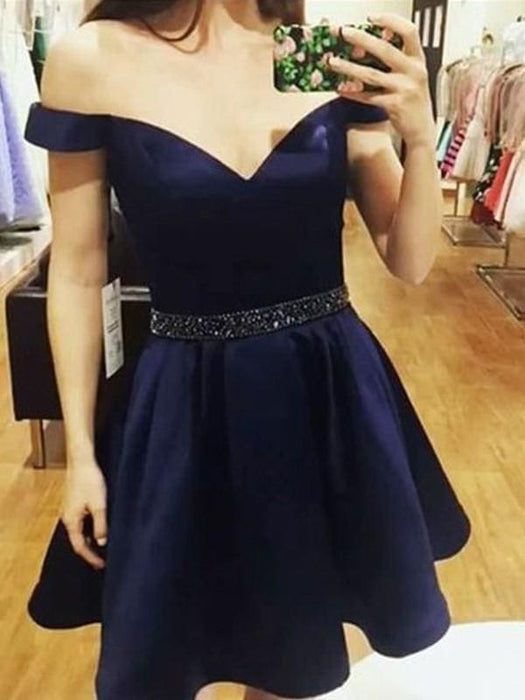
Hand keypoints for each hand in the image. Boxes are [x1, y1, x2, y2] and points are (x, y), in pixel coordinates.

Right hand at [61, 460, 107, 569]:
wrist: (81, 460)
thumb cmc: (89, 480)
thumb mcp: (99, 505)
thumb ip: (100, 525)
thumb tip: (102, 543)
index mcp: (71, 521)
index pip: (80, 546)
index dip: (91, 557)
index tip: (102, 565)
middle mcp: (67, 517)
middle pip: (78, 540)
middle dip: (90, 551)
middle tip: (102, 560)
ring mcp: (69, 510)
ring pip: (79, 531)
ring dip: (90, 540)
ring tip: (102, 547)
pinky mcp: (74, 502)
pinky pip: (80, 522)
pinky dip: (89, 529)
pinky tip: (98, 528)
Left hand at [327, 13, 435, 147]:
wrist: (422, 130)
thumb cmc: (413, 101)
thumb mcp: (412, 76)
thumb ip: (396, 61)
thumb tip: (364, 47)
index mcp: (418, 60)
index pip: (409, 31)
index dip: (391, 21)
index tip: (371, 18)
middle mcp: (413, 72)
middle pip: (385, 49)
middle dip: (362, 39)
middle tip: (344, 32)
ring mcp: (404, 89)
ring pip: (372, 74)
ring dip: (349, 67)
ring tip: (333, 61)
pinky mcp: (394, 105)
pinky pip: (368, 97)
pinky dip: (352, 92)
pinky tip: (340, 87)